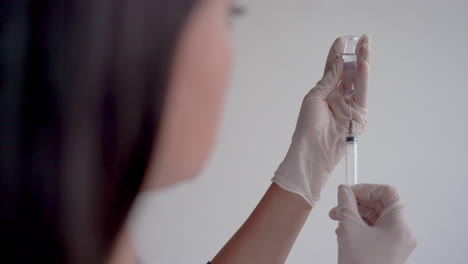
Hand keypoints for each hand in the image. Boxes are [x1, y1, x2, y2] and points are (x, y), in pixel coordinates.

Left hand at [272, 35, 370, 205]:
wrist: (312, 149)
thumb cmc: (307, 126)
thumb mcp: (314, 97)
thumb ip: (329, 80)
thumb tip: (339, 62)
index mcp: (324, 92)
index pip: (333, 69)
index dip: (337, 54)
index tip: (342, 40)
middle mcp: (338, 97)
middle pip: (349, 72)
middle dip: (356, 55)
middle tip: (362, 39)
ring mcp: (349, 106)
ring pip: (358, 80)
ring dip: (362, 63)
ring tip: (366, 46)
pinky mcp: (359, 116)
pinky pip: (362, 94)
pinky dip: (363, 79)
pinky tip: (364, 65)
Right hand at [329, 184, 416, 263]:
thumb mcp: (349, 228)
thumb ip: (346, 204)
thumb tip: (344, 190)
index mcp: (399, 225)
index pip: (387, 193)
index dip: (367, 189)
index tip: (349, 192)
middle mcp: (401, 233)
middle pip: (381, 205)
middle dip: (357, 203)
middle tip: (339, 206)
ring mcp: (395, 243)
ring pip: (376, 218)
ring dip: (356, 215)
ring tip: (338, 220)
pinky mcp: (387, 250)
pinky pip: (374, 230)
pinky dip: (359, 226)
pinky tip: (344, 231)